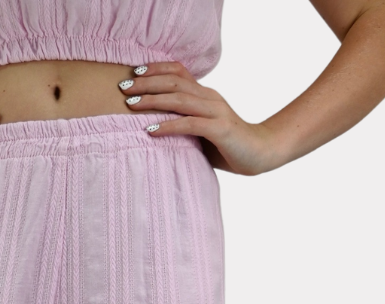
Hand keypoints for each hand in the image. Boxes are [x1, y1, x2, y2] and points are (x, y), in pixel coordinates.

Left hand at [118, 62, 280, 175]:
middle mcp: (209, 97)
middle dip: (146, 83)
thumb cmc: (228, 146)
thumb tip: (154, 128)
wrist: (260, 153)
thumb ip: (184, 123)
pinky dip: (169, 126)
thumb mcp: (202, 130)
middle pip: (174, 82)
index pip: (178, 72)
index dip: (156, 69)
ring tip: (131, 105)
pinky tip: (150, 130)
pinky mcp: (219, 129)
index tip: (134, 73)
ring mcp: (215, 111)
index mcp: (205, 94)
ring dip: (153, 101)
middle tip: (124, 86)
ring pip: (179, 99)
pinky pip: (189, 124)